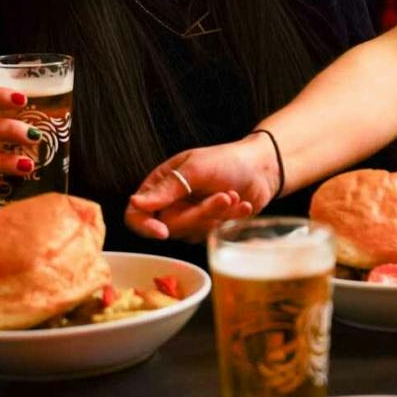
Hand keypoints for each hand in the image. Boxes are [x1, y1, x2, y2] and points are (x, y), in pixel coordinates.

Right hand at [127, 136, 276, 240]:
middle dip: (200, 214)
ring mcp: (188, 218)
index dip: (144, 227)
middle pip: (169, 227)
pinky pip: (210, 235)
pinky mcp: (207, 228)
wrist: (260, 169)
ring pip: (191, 233)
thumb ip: (167, 188)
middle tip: (223, 197)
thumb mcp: (196, 169)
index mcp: (159, 185)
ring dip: (217, 215)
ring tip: (233, 195)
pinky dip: (228, 220)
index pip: (136, 214)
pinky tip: (241, 205)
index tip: (162, 232)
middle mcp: (170, 204)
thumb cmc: (226, 160)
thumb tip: (135, 203)